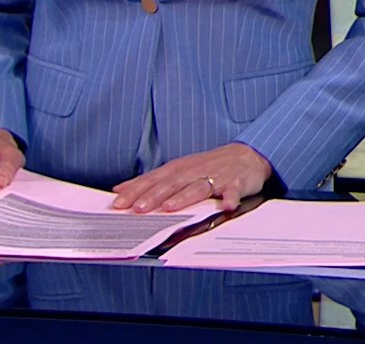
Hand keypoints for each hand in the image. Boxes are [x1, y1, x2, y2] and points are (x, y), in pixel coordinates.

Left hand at [111, 143, 271, 212]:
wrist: (246, 155)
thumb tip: (120, 189)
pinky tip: (227, 206)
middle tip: (138, 209)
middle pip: (171, 184)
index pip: (153, 180)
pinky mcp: (235, 183)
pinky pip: (233, 191)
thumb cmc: (208, 166)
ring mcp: (215, 177)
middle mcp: (194, 172)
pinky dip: (230, 198)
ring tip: (170, 208)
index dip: (136, 191)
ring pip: (197, 187)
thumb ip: (151, 181)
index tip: (118, 204)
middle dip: (154, 196)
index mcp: (178, 170)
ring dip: (184, 197)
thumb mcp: (177, 170)